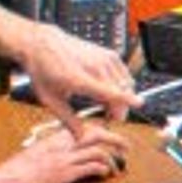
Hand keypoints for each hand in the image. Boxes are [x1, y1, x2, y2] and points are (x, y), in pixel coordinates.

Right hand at [0, 122, 122, 182]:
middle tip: (126, 146)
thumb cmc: (21, 166)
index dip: (101, 131)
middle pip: (96, 134)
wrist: (10, 177)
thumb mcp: (39, 149)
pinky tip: (105, 174)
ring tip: (117, 166)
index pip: (84, 127)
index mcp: (56, 137)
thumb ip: (56, 146)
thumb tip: (70, 147)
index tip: (110, 135)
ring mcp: (65, 158)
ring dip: (112, 158)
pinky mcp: (66, 173)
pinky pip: (91, 167)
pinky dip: (103, 170)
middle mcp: (63, 144)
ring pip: (98, 151)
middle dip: (115, 139)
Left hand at [13, 21, 133, 117]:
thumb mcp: (50, 99)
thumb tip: (81, 137)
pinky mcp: (109, 54)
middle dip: (119, 108)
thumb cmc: (44, 69)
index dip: (126, 98)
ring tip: (107, 104)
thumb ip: (68, 120)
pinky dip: (123, 85)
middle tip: (110, 117)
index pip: (108, 89)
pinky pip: (126, 74)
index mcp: (78, 79)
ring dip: (122, 98)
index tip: (139, 104)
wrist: (42, 44)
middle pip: (121, 92)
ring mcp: (104, 58)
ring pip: (126, 84)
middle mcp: (94, 67)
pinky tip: (111, 89)